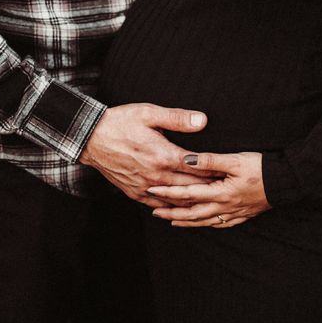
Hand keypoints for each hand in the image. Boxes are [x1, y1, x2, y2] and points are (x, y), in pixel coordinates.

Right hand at [80, 104, 216, 208]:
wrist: (90, 138)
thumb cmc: (121, 122)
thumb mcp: (149, 113)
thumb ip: (177, 118)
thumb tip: (203, 120)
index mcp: (164, 156)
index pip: (198, 168)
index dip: (216, 171)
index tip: (230, 173)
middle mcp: (156, 176)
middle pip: (191, 187)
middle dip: (210, 189)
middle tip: (228, 191)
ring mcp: (145, 187)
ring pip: (176, 200)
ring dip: (194, 201)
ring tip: (211, 202)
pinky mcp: (134, 193)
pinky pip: (158, 205)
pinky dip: (173, 208)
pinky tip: (182, 209)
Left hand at [146, 151, 270, 227]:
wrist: (285, 182)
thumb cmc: (260, 168)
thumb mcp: (235, 160)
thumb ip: (210, 160)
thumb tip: (187, 159)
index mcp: (220, 192)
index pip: (187, 193)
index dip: (168, 192)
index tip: (151, 190)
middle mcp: (223, 207)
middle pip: (191, 212)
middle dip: (171, 211)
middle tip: (153, 210)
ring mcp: (232, 214)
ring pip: (202, 221)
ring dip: (184, 221)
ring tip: (169, 220)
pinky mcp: (240, 216)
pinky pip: (217, 224)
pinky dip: (203, 225)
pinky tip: (198, 224)